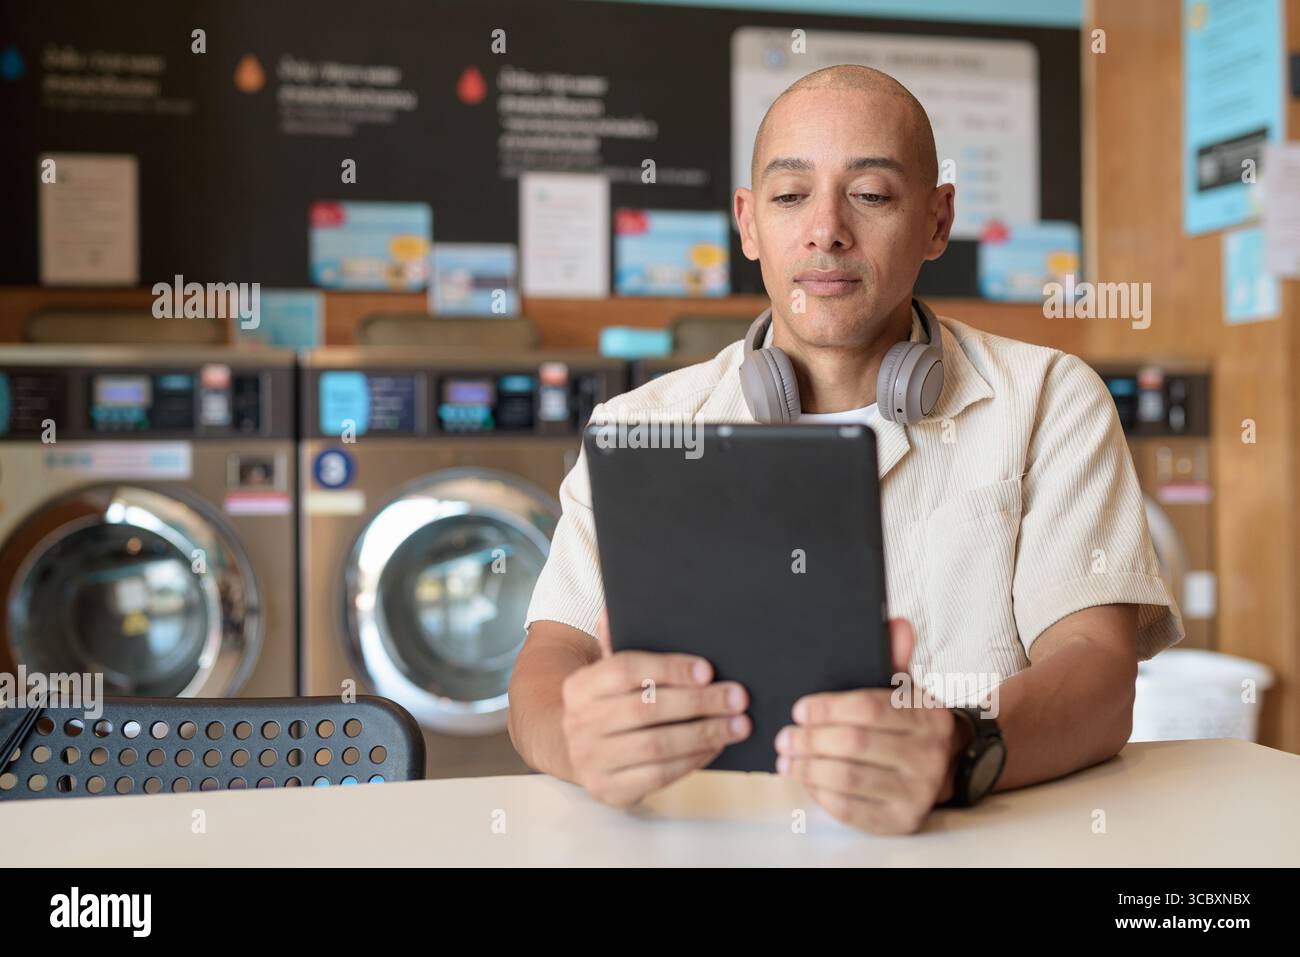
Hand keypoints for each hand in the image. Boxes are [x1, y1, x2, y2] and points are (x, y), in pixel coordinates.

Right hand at [560, 608, 750, 807]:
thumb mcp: (605, 672)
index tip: (707, 669)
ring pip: (656, 745)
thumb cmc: (604, 704)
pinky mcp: (609, 790)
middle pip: (646, 709)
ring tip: (739, 724)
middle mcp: (579, 723)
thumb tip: (615, 607)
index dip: (668, 668)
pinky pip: (659, 775)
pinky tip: (716, 746)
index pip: (624, 670)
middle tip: (737, 697)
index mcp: (579, 686)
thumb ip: (616, 641)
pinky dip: (693, 759)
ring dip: (704, 733)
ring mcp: (591, 760)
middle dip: (699, 703)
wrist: (569, 748)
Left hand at [774, 617, 964, 834]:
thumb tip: (897, 623)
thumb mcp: (904, 689)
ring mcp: (918, 793)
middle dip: (810, 739)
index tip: (799, 709)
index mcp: (930, 716)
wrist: (945, 765)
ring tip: (786, 758)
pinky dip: (820, 793)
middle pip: (854, 744)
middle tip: (784, 736)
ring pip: (848, 778)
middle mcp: (930, 756)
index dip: (828, 708)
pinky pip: (850, 808)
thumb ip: (894, 657)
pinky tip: (805, 780)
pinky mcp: (901, 821)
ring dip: (808, 767)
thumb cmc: (908, 722)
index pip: (869, 708)